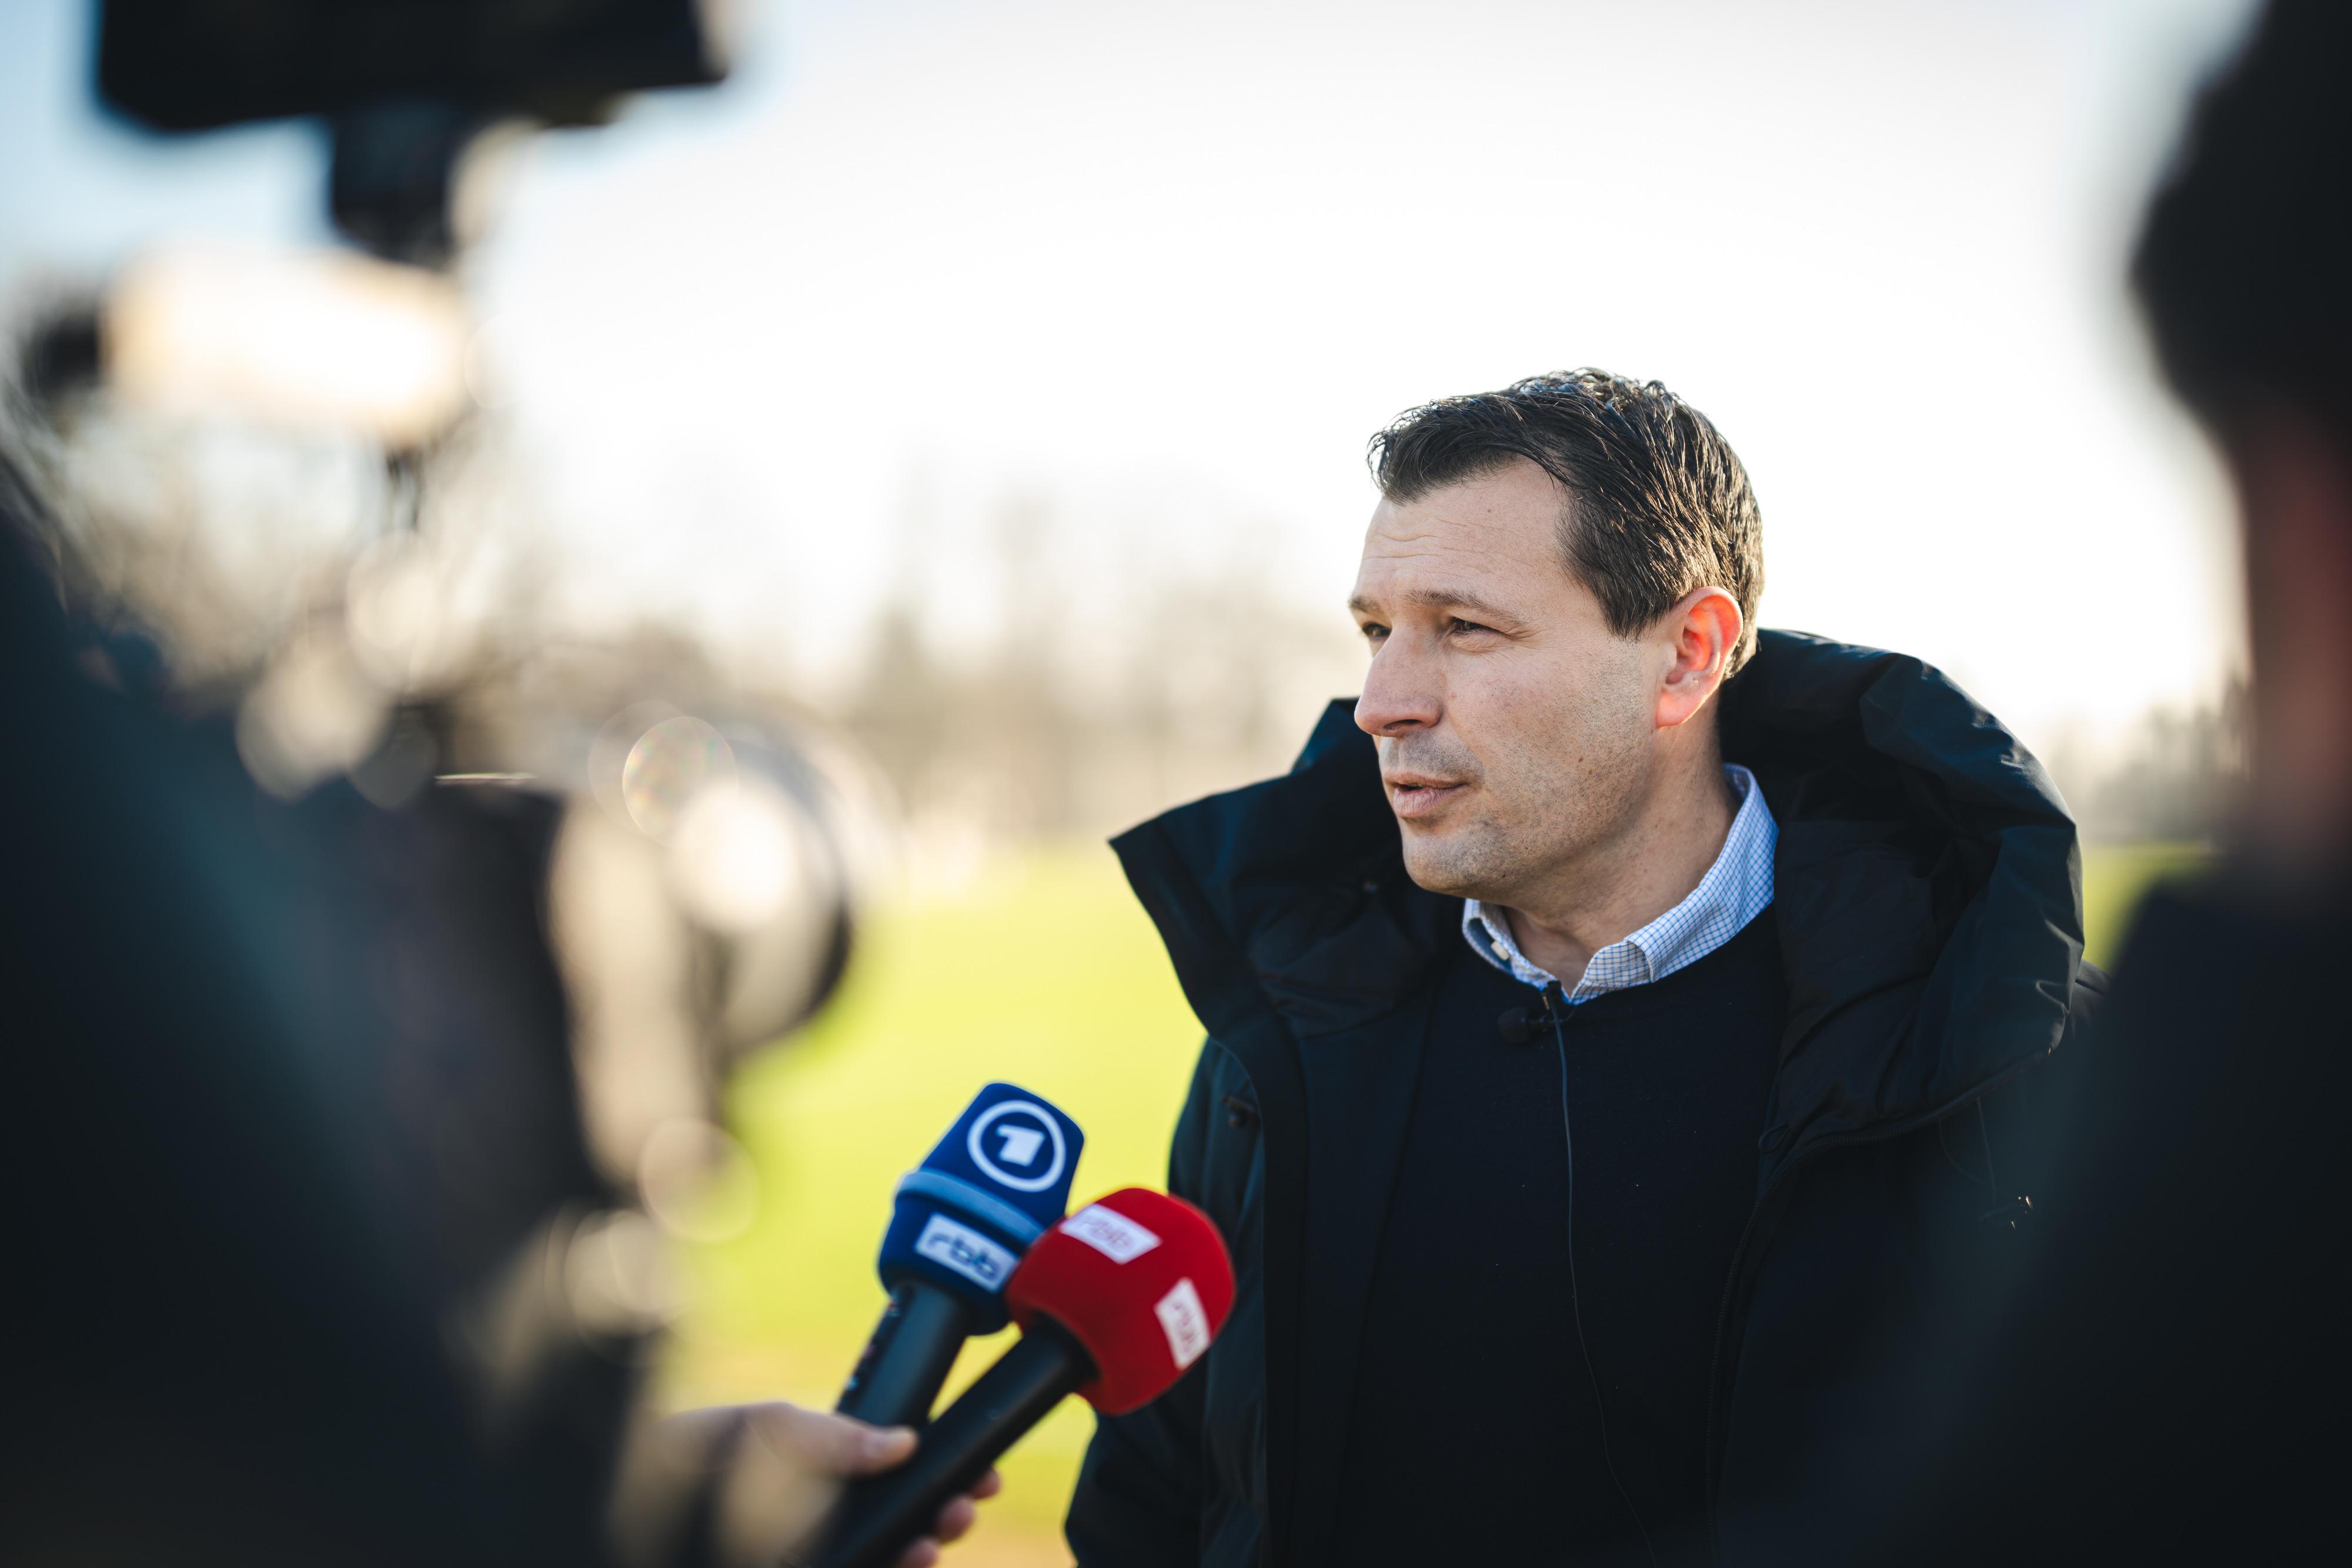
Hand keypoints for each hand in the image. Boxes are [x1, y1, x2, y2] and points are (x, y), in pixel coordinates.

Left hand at [684, 1402, 999, 1567]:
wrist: (629, 1495)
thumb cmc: (694, 1457)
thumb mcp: (765, 1429)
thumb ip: (832, 1435)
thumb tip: (901, 1444)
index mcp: (824, 1477)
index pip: (902, 1481)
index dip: (947, 1475)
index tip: (985, 1474)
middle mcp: (827, 1522)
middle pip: (906, 1523)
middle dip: (948, 1512)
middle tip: (970, 1502)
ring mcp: (824, 1552)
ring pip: (889, 1558)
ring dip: (927, 1548)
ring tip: (939, 1535)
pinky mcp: (821, 1565)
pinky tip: (909, 1559)